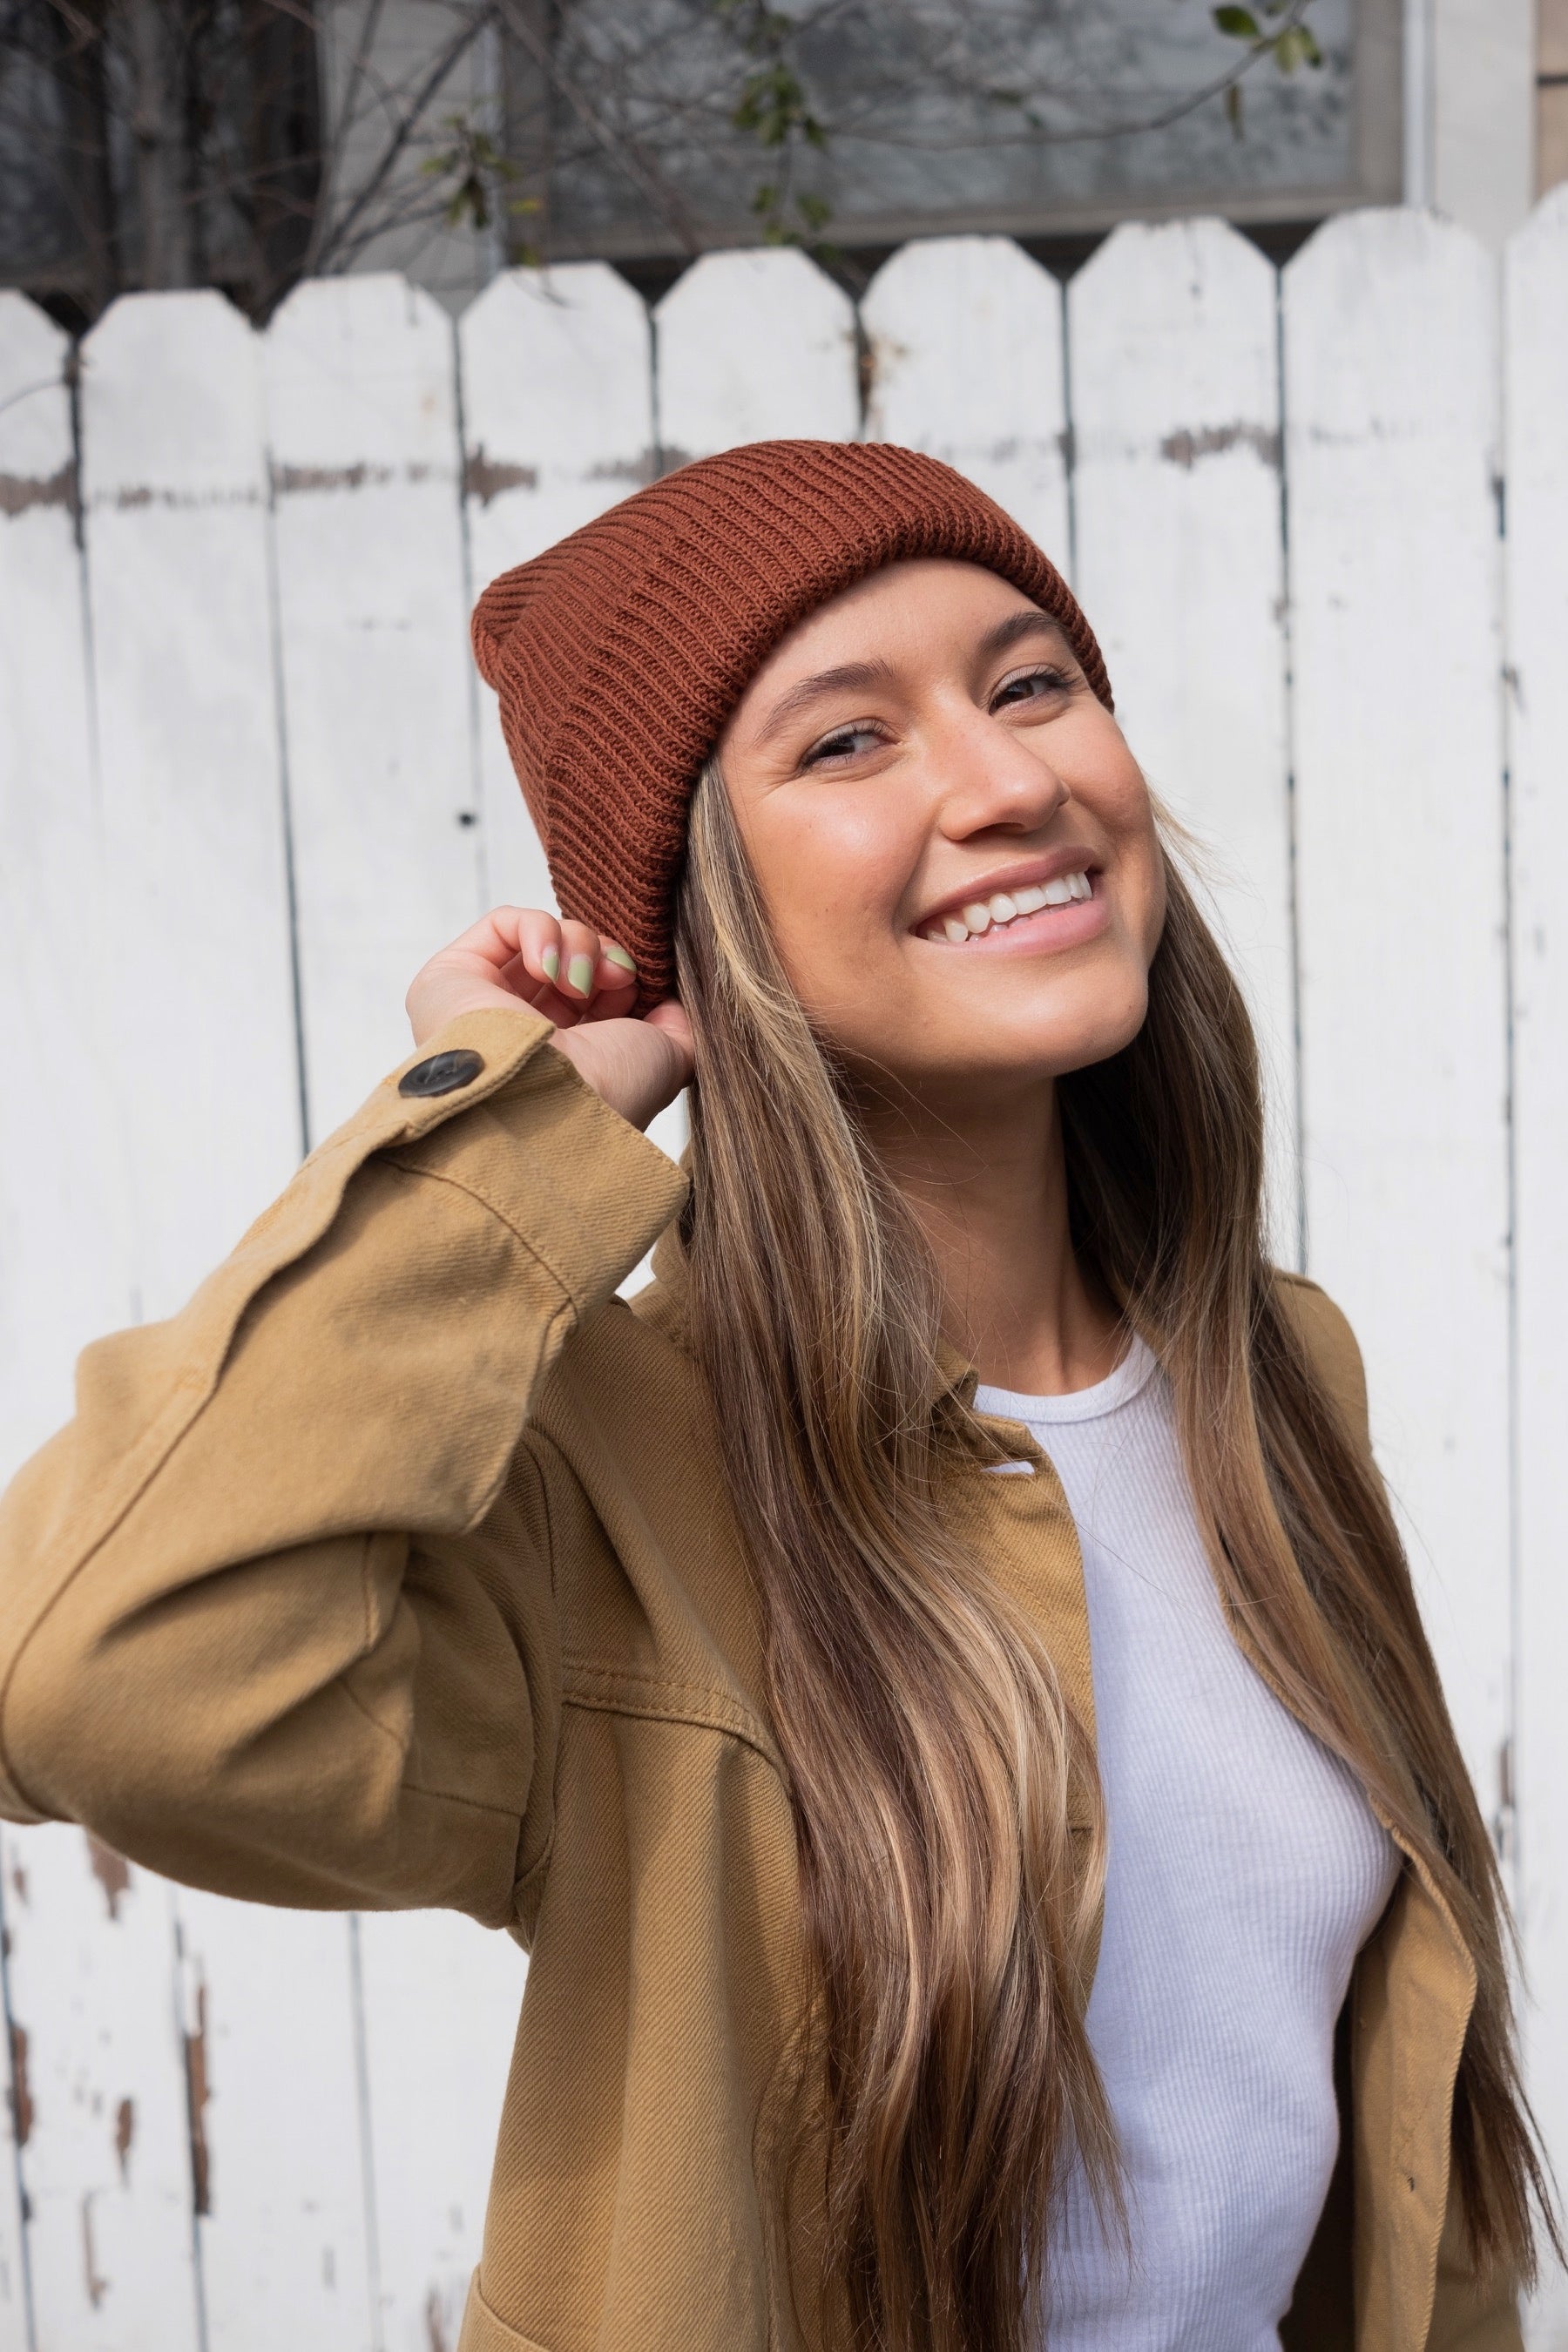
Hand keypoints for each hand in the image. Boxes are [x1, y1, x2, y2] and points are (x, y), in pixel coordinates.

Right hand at [406, 908, 693, 1133]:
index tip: (638, 988)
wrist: (550, 1105)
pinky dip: (538, 931)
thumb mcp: (668, 1058)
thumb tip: (671, 997)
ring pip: (544, 938)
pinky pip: (503, 923)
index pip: (598, 991)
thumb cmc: (609, 1092)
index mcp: (571, 1058)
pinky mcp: (450, 978)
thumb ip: (678, 1025)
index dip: (624, 977)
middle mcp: (526, 1032)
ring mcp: (485, 1005)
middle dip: (603, 957)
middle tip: (615, 978)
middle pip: (573, 959)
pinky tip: (548, 968)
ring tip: (578, 981)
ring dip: (577, 944)